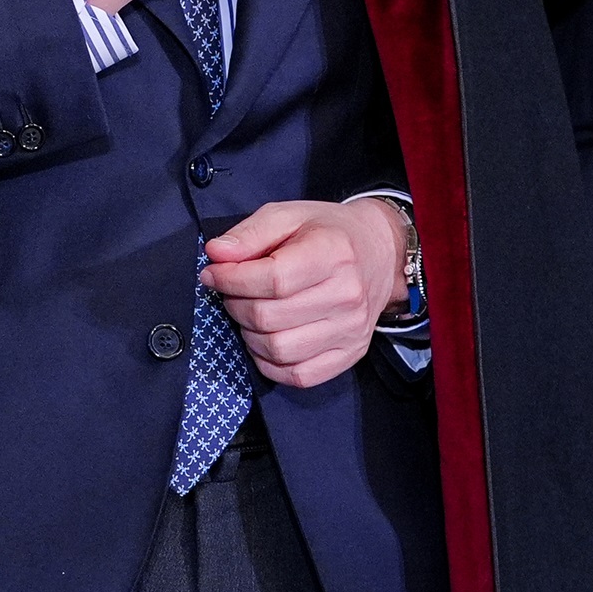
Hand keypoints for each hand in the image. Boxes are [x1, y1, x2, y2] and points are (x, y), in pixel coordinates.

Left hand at [201, 198, 406, 388]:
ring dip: (248, 335)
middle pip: (270, 317)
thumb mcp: (288, 215)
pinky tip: (265, 340)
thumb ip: (250, 233)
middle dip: (235, 305)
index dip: (232, 280)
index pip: (273, 279)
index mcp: (333, 253)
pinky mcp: (350, 354)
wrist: (379, 254)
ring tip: (248, 313)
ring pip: (279, 350)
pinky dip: (270, 363)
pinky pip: (298, 376)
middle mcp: (347, 295)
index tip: (213, 274)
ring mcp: (351, 330)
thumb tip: (216, 254)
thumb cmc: (328, 233)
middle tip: (231, 292)